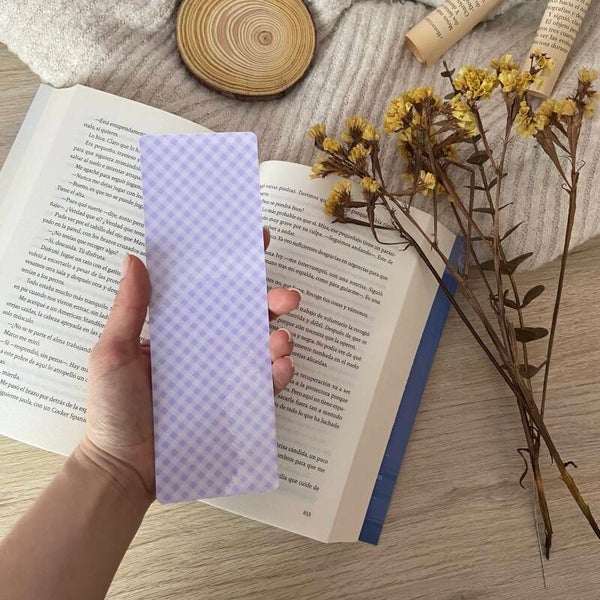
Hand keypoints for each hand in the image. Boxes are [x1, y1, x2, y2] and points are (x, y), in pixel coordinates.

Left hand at [82, 232, 299, 497]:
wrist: (123, 466)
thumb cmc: (112, 407)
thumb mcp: (113, 353)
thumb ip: (129, 309)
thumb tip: (134, 258)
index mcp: (179, 329)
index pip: (210, 289)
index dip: (234, 266)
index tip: (258, 241)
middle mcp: (206, 347)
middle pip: (247, 315)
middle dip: (272, 301)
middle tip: (288, 297)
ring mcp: (224, 375)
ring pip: (262, 347)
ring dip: (280, 338)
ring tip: (281, 341)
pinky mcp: (236, 404)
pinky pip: (264, 385)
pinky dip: (280, 374)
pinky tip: (281, 369)